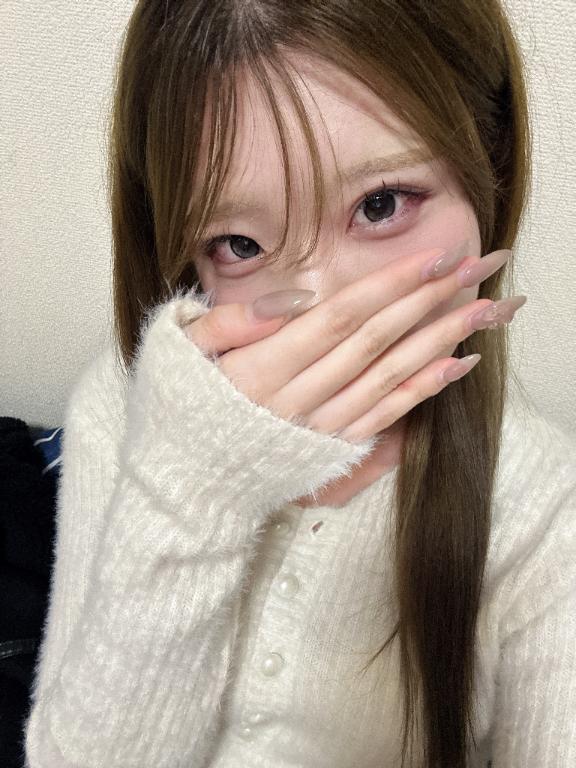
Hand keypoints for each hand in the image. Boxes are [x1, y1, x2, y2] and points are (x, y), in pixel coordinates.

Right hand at [184, 244, 524, 442]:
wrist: (184, 485)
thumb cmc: (180, 410)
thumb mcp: (181, 353)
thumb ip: (230, 322)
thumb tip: (292, 299)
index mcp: (262, 368)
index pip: (339, 316)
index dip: (388, 286)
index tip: (432, 257)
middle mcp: (299, 398)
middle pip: (375, 340)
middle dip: (428, 300)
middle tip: (477, 266)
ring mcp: (320, 428)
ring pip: (389, 376)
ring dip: (440, 340)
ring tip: (484, 309)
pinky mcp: (332, 449)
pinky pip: (386, 418)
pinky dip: (423, 390)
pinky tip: (457, 364)